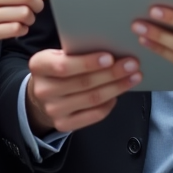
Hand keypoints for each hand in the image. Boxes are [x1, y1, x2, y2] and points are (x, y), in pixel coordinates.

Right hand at [25, 49, 141, 134]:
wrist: (42, 94)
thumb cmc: (57, 69)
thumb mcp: (57, 55)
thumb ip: (76, 52)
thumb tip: (111, 47)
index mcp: (39, 66)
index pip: (64, 66)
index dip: (88, 63)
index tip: (110, 57)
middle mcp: (43, 90)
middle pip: (83, 83)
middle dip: (111, 73)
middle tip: (132, 65)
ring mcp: (53, 110)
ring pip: (92, 99)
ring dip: (116, 87)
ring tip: (133, 77)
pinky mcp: (63, 124)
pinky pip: (93, 115)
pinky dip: (109, 103)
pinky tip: (118, 93)